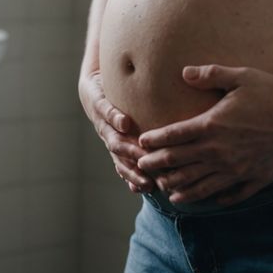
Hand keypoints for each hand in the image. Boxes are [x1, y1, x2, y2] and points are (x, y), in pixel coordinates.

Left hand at [78, 69, 154, 193]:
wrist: (93, 83)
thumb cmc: (121, 104)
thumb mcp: (134, 125)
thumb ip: (150, 140)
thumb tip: (180, 150)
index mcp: (119, 146)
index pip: (128, 168)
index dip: (137, 179)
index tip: (152, 188)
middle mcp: (111, 138)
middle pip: (121, 160)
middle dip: (134, 172)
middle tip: (149, 181)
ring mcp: (103, 123)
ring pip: (114, 141)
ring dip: (126, 149)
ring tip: (140, 153)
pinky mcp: (98, 103)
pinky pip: (106, 111)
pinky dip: (115, 118)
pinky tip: (125, 123)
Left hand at [138, 64, 272, 206]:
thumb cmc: (272, 93)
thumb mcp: (240, 77)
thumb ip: (210, 75)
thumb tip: (184, 72)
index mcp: (210, 126)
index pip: (173, 137)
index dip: (154, 141)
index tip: (141, 143)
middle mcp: (217, 152)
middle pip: (178, 164)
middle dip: (157, 166)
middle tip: (142, 168)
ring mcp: (234, 170)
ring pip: (198, 185)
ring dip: (179, 187)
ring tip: (167, 190)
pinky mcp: (252, 180)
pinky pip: (228, 195)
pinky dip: (213, 198)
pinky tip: (206, 200)